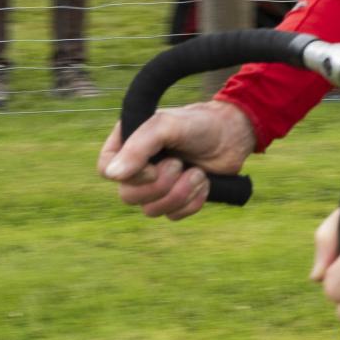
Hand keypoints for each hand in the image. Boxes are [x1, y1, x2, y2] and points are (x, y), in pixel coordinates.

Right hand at [99, 101, 257, 220]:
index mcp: (128, 143)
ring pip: (151, 211)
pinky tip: (204, 182)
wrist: (233, 136)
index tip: (153, 167)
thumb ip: (139, 147)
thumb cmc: (198, 124)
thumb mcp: (166, 126)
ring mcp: (157, 186)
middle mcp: (139, 166)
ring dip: (180, 193)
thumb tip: (113, 175)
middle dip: (161, 184)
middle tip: (180, 164)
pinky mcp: (177, 200)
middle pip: (128, 196)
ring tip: (198, 173)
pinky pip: (174, 216)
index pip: (106, 170)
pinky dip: (192, 201)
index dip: (128, 175)